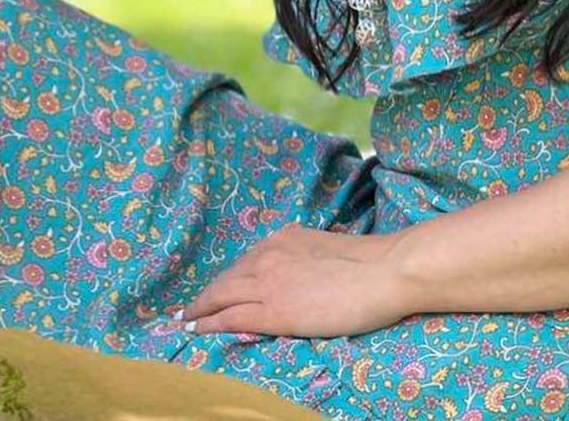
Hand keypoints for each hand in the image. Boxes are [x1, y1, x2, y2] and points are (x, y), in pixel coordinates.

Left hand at [176, 223, 415, 338]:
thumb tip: (301, 270)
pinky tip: (196, 330)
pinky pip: (230, 316)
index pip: (245, 262)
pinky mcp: (273, 310)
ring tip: (186, 321)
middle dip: (206, 295)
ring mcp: (269, 281)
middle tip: (188, 309)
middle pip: (227, 278)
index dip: (227, 279)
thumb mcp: (325, 249)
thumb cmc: (367, 264)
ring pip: (222, 295)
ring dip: (200, 309)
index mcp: (284, 239)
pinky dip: (209, 323)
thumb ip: (305, 258)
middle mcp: (269, 254)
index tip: (213, 290)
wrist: (382, 272)